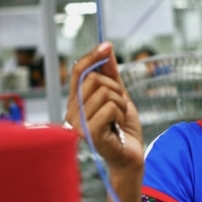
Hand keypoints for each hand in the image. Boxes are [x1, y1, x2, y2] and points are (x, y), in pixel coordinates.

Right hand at [65, 42, 143, 172]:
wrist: (130, 156)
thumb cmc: (123, 129)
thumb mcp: (119, 96)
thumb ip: (111, 74)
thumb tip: (106, 50)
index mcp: (75, 102)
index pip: (78, 71)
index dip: (92, 56)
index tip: (107, 45)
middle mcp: (71, 112)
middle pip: (93, 79)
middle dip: (115, 87)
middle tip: (120, 105)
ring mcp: (78, 123)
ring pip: (105, 92)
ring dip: (121, 103)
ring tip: (119, 118)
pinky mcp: (89, 132)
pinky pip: (110, 107)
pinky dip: (122, 114)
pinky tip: (118, 127)